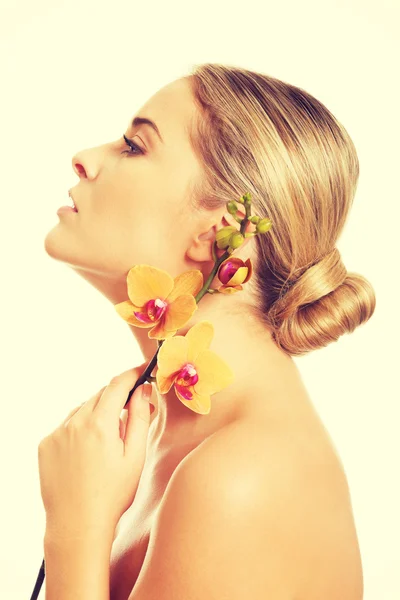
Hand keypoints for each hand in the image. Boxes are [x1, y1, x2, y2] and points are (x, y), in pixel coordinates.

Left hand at [38, 361, 152, 540]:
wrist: (77, 526)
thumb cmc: (112, 495)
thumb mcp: (135, 457)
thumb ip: (139, 418)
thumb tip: (143, 390)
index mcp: (99, 425)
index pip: (117, 385)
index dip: (132, 374)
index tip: (143, 370)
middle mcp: (74, 423)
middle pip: (100, 395)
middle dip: (118, 396)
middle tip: (135, 408)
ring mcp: (57, 433)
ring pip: (83, 408)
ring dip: (99, 412)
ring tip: (111, 438)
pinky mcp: (46, 444)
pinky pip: (68, 424)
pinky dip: (81, 426)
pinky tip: (90, 449)